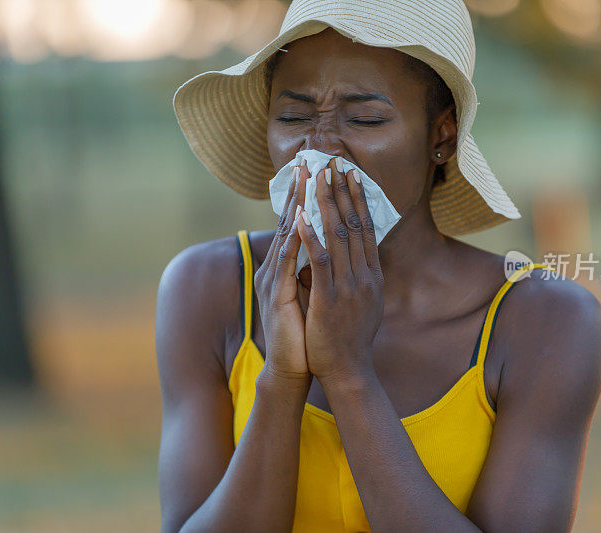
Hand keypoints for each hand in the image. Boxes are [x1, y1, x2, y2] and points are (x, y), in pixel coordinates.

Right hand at [254, 159, 311, 380]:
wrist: (294, 367)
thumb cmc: (306, 333)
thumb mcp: (312, 293)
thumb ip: (314, 270)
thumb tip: (327, 249)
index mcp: (285, 267)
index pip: (298, 224)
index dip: (308, 196)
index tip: (319, 170)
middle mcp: (276, 267)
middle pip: (289, 221)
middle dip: (301, 189)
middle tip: (310, 158)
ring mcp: (273, 279)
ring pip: (286, 233)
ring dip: (297, 202)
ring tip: (306, 176)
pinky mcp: (276, 294)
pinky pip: (287, 260)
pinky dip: (295, 236)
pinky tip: (301, 216)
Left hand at [295, 156, 383, 386]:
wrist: (347, 371)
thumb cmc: (349, 339)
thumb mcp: (361, 302)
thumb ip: (356, 276)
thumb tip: (350, 254)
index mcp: (372, 275)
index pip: (367, 229)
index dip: (359, 200)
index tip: (352, 175)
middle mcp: (364, 275)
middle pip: (355, 224)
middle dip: (344, 191)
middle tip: (337, 162)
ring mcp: (348, 286)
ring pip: (338, 235)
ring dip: (327, 203)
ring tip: (319, 176)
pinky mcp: (330, 298)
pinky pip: (319, 261)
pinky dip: (310, 236)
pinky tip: (301, 216)